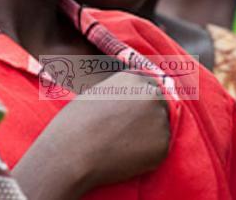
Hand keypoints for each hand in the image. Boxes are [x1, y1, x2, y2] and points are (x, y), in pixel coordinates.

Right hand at [14, 71, 169, 198]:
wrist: (72, 152)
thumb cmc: (76, 124)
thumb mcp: (97, 94)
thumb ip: (120, 93)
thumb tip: (132, 102)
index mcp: (133, 78)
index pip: (149, 84)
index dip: (142, 99)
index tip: (136, 111)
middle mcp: (151, 94)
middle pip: (159, 103)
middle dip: (150, 115)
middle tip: (131, 131)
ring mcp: (160, 119)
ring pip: (161, 127)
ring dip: (149, 135)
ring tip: (122, 144)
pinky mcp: (163, 146)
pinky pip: (159, 149)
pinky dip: (148, 154)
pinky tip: (127, 156)